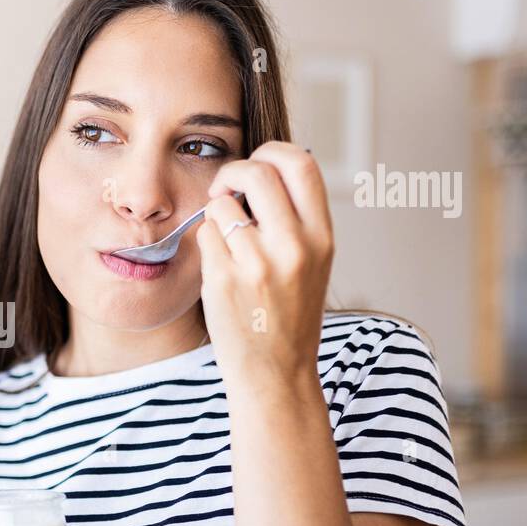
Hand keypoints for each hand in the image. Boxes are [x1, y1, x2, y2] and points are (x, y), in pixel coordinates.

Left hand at [194, 141, 333, 386]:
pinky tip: (219, 269)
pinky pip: (204, 235)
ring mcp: (257, 264)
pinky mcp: (224, 280)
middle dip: (232, 172)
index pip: (302, 163)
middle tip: (224, 190)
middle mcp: (294, 246)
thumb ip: (295, 218)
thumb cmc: (289, 314)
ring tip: (226, 243)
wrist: (276, 373)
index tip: (256, 165)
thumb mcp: (313, 262)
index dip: (272, 151)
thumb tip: (262, 169)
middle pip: (257, 171)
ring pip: (221, 204)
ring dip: (216, 215)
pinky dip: (206, 244)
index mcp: (322, 237)